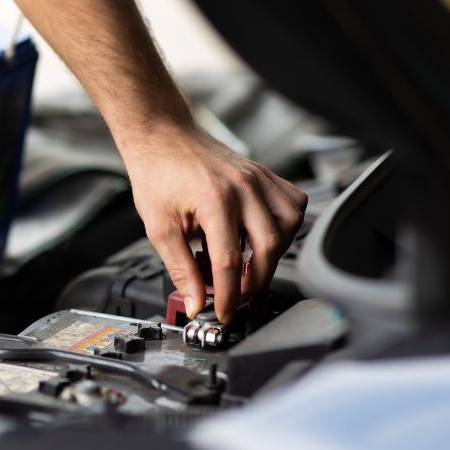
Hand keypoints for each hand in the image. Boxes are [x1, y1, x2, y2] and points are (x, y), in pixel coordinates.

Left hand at [123, 123, 307, 322]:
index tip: (223, 312)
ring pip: (288, 226)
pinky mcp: (265, 174)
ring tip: (246, 265)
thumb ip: (180, 268)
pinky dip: (283, 227)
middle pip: (268, 247)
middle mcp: (243, 186)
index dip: (228, 295)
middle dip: (254, 280)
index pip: (229, 261)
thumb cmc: (157, 173)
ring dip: (272, 255)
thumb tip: (195, 301)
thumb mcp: (159, 227)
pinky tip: (260, 236)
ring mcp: (258, 178)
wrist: (162, 137)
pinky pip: (292, 204)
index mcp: (214, 199)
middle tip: (236, 294)